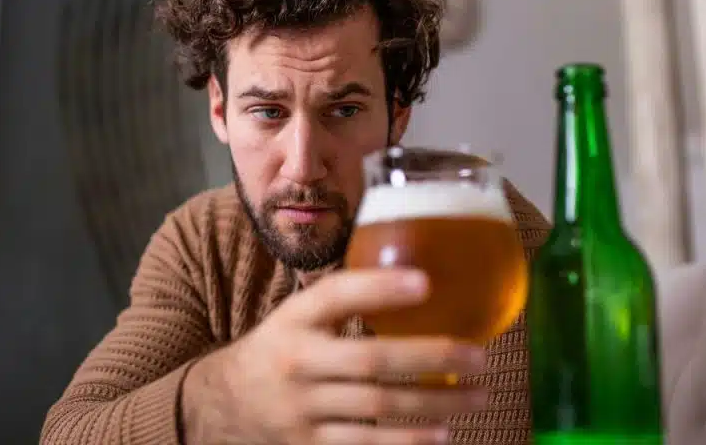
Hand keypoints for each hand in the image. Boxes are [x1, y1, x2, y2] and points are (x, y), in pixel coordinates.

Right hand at [181, 269, 488, 444]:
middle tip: (477, 355)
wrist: (227, 402)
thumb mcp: (297, 316)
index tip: (425, 281)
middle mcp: (296, 361)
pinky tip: (441, 434)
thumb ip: (342, 302)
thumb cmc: (280, 349)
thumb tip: (415, 278)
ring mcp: (302, 407)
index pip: (334, 296)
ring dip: (434, 403)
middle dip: (429, 357)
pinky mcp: (309, 444)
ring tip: (478, 396)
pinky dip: (406, 441)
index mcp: (294, 319)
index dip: (379, 288)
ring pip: (377, 407)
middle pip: (369, 360)